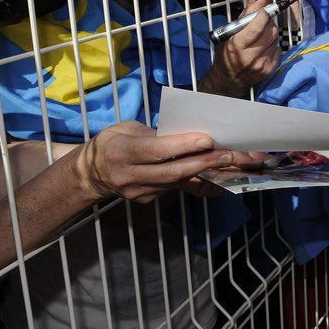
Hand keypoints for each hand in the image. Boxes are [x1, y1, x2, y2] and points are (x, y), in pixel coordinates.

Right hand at [72, 120, 258, 203]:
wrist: (91, 174)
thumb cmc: (112, 143)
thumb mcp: (126, 128)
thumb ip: (155, 133)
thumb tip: (189, 132)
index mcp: (121, 151)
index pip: (156, 151)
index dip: (182, 146)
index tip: (207, 139)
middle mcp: (130, 175)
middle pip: (173, 171)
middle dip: (205, 163)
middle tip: (232, 155)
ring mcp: (140, 191)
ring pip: (180, 182)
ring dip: (211, 173)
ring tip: (237, 165)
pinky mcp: (150, 200)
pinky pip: (180, 189)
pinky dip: (203, 182)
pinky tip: (226, 178)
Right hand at [202, 0, 280, 96]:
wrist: (229, 80)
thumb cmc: (228, 55)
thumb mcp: (230, 34)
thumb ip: (245, 16)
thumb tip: (261, 1)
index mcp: (237, 46)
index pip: (256, 27)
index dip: (263, 15)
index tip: (264, 10)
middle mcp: (250, 57)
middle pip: (270, 32)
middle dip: (269, 22)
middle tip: (263, 21)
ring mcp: (261, 65)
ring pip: (276, 39)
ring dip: (271, 34)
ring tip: (260, 37)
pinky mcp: (269, 69)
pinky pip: (278, 49)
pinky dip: (273, 45)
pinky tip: (264, 47)